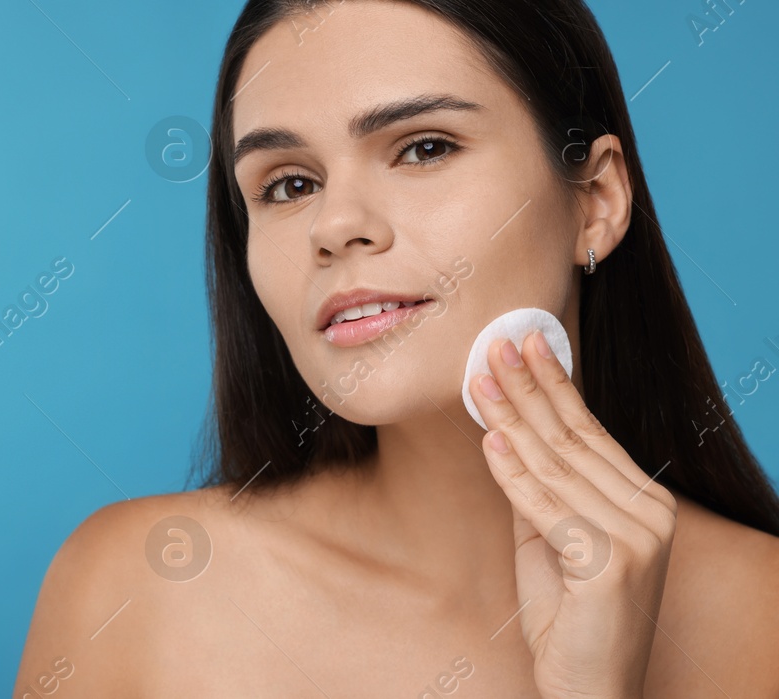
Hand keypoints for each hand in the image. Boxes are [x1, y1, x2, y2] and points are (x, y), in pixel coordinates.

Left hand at [468, 330, 677, 698]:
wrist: (588, 686)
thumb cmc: (567, 617)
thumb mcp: (548, 540)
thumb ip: (537, 490)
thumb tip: (503, 431)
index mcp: (645, 503)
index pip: (589, 432)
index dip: (553, 385)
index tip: (523, 344)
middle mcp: (651, 515)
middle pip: (573, 441)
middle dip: (528, 389)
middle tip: (494, 345)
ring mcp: (637, 539)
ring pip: (556, 468)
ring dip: (512, 418)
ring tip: (480, 380)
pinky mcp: (611, 565)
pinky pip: (547, 509)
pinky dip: (513, 473)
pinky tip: (490, 440)